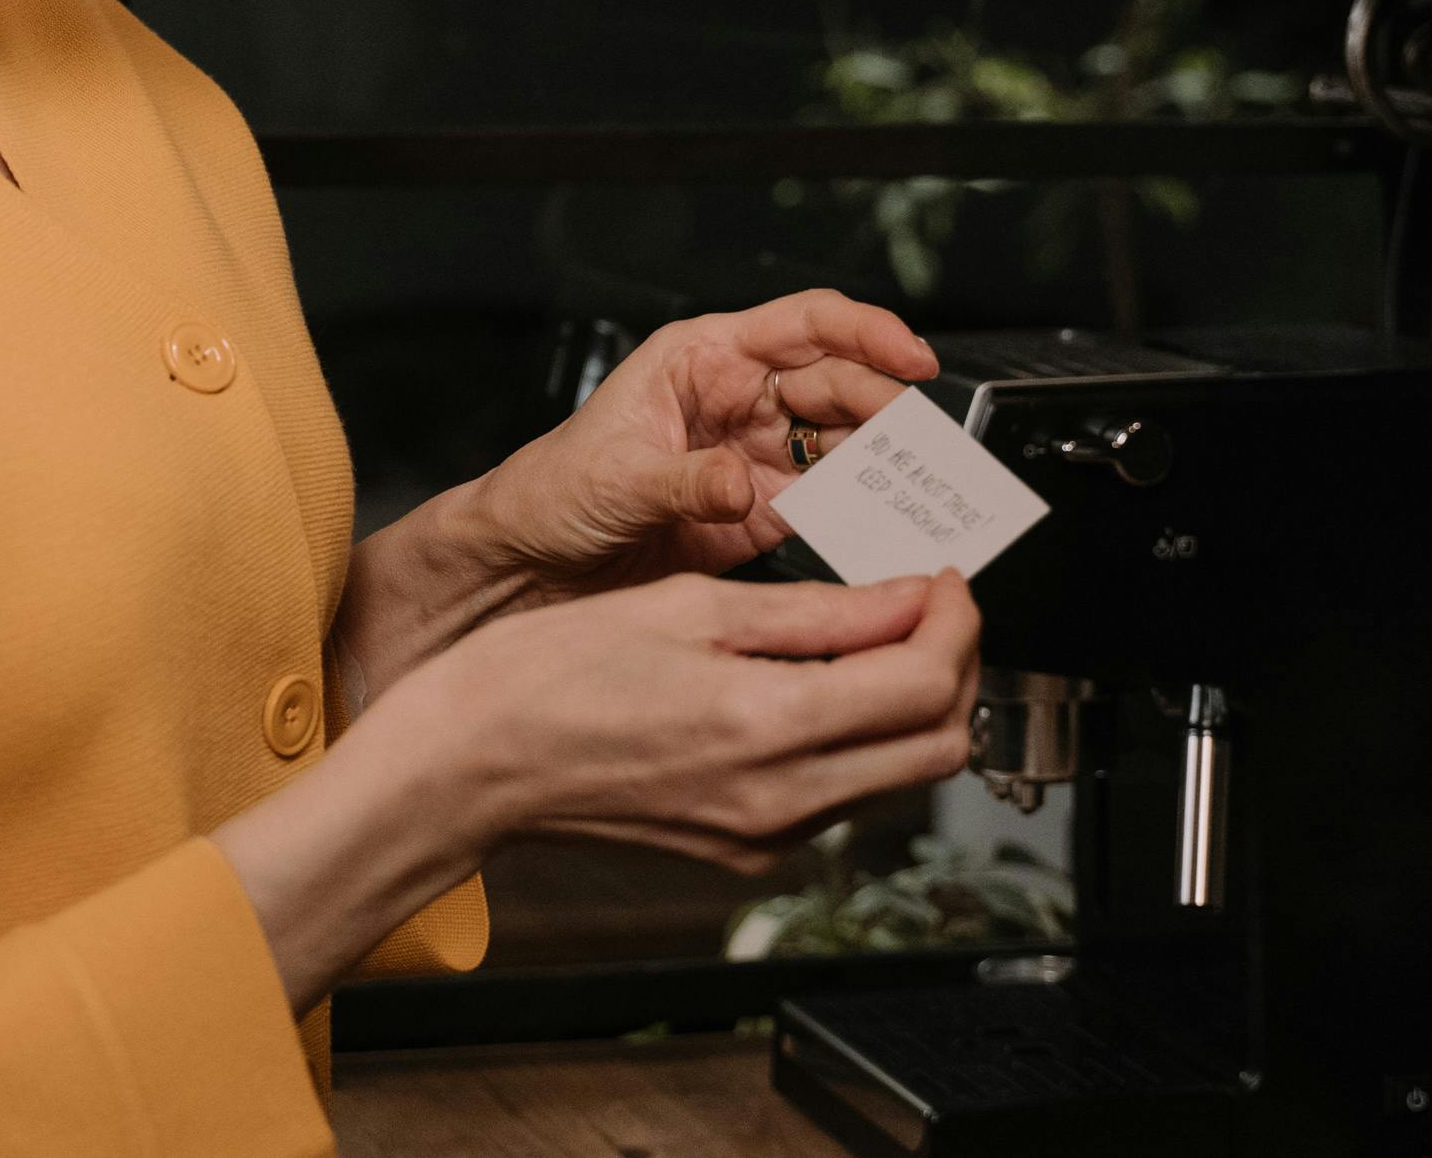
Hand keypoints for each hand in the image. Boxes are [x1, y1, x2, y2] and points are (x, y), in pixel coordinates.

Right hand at [435, 568, 982, 868]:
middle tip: (929, 607)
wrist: (475, 761)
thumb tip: (909, 599)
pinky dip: (861, 741)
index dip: (956, 620)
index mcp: (766, 726)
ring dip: (913, 705)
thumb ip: (817, 612)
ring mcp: (766, 838)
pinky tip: (823, 688)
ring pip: (900, 777)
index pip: (925, 682)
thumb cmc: (550, 675)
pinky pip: (844, 799)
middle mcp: (780, 800)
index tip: (944, 578)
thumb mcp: (690, 606)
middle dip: (955, 666)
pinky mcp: (748, 853)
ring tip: (878, 639)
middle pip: (939, 746)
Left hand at [471, 290, 938, 597]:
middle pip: (838, 382)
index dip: (866, 331)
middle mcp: (739, 397)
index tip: (912, 354)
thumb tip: (740, 482)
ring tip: (921, 482)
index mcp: (702, 357)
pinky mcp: (766, 512)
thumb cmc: (554, 491)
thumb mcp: (614, 476)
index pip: (802, 324)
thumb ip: (684, 481)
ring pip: (846, 441)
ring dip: (885, 458)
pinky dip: (863, 511)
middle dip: (887, 404)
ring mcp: (758, 454)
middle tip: (923, 440)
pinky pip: (830, 502)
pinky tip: (885, 522)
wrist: (534, 561)